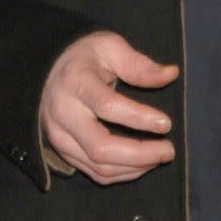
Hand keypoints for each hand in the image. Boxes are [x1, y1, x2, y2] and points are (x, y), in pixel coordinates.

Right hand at [40, 30, 178, 184]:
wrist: (49, 73)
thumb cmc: (85, 57)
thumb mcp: (110, 47)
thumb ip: (139, 64)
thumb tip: (171, 74)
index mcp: (75, 81)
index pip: (106, 106)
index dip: (138, 118)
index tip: (166, 123)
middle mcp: (63, 113)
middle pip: (100, 147)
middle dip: (140, 154)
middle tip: (169, 150)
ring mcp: (60, 137)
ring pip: (98, 166)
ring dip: (135, 167)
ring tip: (161, 155)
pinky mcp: (63, 153)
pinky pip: (95, 173)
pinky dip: (123, 174)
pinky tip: (143, 163)